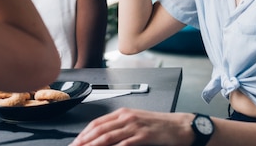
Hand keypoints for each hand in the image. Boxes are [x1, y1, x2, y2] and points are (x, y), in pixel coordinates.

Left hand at [69, 108, 193, 145]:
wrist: (180, 126)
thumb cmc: (160, 125)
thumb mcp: (137, 121)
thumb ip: (120, 126)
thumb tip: (103, 136)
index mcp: (123, 113)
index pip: (97, 123)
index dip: (83, 133)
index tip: (75, 142)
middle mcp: (126, 117)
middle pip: (99, 130)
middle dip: (83, 141)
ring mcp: (134, 126)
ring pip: (107, 137)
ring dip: (93, 145)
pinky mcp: (143, 136)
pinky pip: (124, 144)